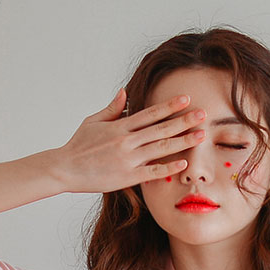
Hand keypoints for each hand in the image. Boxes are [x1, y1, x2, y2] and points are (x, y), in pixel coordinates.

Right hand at [53, 89, 205, 195]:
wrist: (65, 169)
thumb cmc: (78, 145)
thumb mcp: (93, 121)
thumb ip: (112, 108)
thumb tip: (124, 92)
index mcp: (120, 126)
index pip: (150, 113)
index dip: (169, 106)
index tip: (186, 99)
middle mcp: (126, 141)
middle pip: (161, 128)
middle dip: (184, 121)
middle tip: (203, 114)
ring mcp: (128, 159)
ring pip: (160, 148)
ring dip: (183, 141)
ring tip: (200, 135)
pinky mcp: (127, 177)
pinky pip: (152, 171)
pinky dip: (168, 167)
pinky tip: (184, 162)